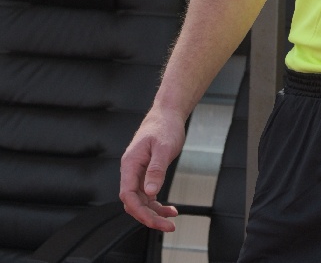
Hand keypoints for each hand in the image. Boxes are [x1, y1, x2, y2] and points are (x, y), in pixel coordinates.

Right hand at [119, 108, 187, 231]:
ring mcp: (138, 173)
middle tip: (168, 226)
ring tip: (171, 220)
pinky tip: (169, 209)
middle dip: (149, 217)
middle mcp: (131, 171)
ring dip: (154, 212)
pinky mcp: (146, 173)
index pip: (128, 195)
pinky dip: (157, 203)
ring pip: (142, 200)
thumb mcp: (164, 148)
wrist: (167, 114)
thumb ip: (156, 169)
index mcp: (130, 164)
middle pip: (134, 202)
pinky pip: (148, 194)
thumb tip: (150, 192)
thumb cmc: (165, 127)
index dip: (139, 211)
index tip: (155, 221)